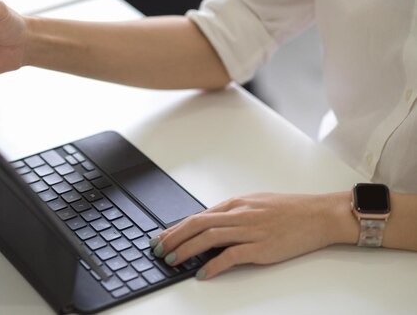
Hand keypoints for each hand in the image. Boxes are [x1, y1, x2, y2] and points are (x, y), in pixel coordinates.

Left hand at [151, 192, 356, 278]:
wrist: (318, 215)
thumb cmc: (289, 209)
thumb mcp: (255, 203)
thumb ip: (232, 213)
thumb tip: (208, 223)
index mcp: (235, 204)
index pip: (198, 215)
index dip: (176, 227)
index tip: (161, 237)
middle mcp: (239, 215)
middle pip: (197, 224)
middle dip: (173, 237)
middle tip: (158, 249)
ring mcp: (250, 231)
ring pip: (209, 238)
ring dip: (187, 250)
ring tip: (172, 260)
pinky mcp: (262, 248)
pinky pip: (232, 256)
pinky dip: (214, 265)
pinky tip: (203, 274)